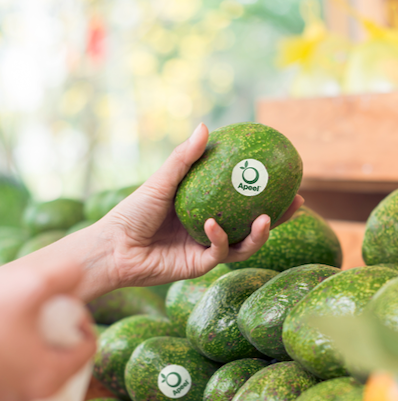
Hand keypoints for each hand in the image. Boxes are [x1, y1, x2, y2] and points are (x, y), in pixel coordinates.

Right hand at [0, 257, 95, 400]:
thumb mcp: (28, 285)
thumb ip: (65, 276)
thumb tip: (79, 271)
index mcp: (49, 379)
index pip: (87, 349)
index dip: (80, 319)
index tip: (62, 302)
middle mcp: (30, 400)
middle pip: (60, 356)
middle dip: (52, 327)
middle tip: (32, 305)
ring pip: (32, 361)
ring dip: (27, 335)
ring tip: (6, 311)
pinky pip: (6, 370)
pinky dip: (5, 348)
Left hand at [98, 123, 303, 287]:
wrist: (114, 248)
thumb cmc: (133, 212)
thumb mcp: (161, 181)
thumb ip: (184, 157)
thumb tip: (206, 124)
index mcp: (203, 208)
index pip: (241, 199)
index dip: (264, 189)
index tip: (284, 174)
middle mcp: (209, 229)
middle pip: (251, 225)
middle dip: (277, 216)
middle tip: (297, 201)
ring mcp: (205, 249)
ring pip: (243, 245)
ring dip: (259, 234)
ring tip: (268, 217)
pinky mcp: (198, 266)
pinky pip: (218, 253)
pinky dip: (219, 237)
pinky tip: (213, 223)